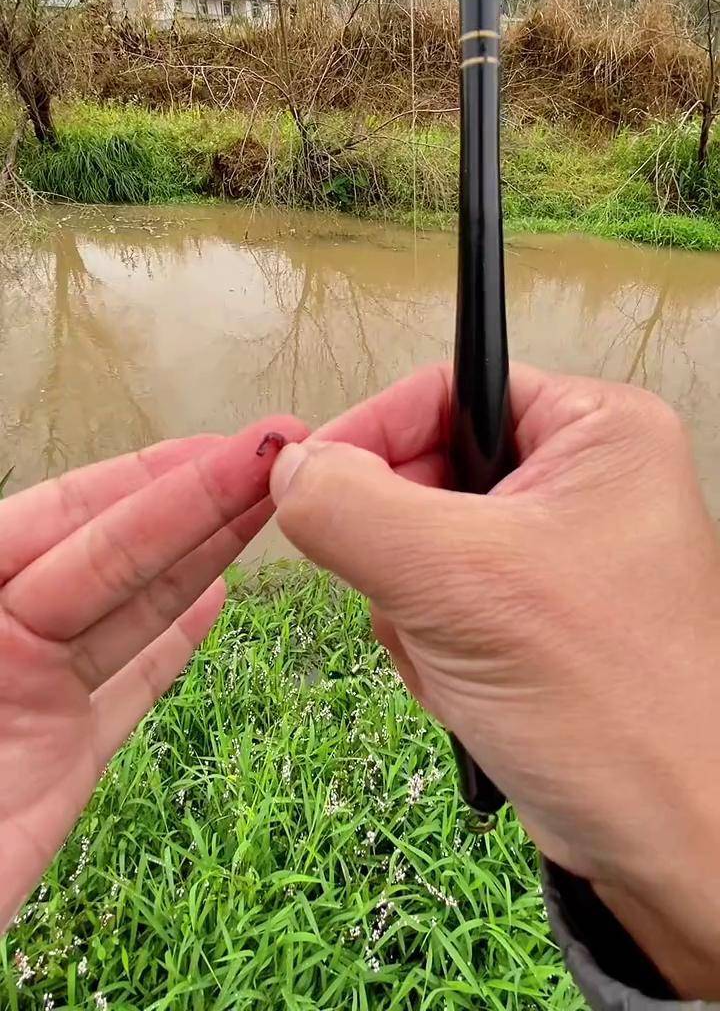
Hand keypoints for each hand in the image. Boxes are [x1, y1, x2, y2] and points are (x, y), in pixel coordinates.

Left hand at [0, 416, 305, 931]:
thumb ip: (1, 583)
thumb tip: (40, 533)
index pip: (68, 515)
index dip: (153, 479)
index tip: (229, 449)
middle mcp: (3, 629)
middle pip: (115, 553)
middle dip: (201, 502)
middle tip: (283, 457)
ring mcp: (34, 693)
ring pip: (133, 610)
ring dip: (207, 554)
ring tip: (272, 507)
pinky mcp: (61, 760)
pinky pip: (129, 687)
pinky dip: (176, 641)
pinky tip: (217, 597)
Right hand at [270, 365, 719, 999]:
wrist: (671, 845)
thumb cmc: (612, 706)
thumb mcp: (457, 584)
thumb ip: (352, 507)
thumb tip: (289, 466)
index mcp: (597, 433)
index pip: (447, 389)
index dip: (372, 433)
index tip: (310, 485)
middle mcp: (583, 481)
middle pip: (426, 471)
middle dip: (401, 552)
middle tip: (421, 605)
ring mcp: (558, 552)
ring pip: (420, 546)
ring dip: (414, 610)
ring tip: (461, 661)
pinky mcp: (536, 616)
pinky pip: (438, 603)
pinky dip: (432, 648)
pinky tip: (470, 690)